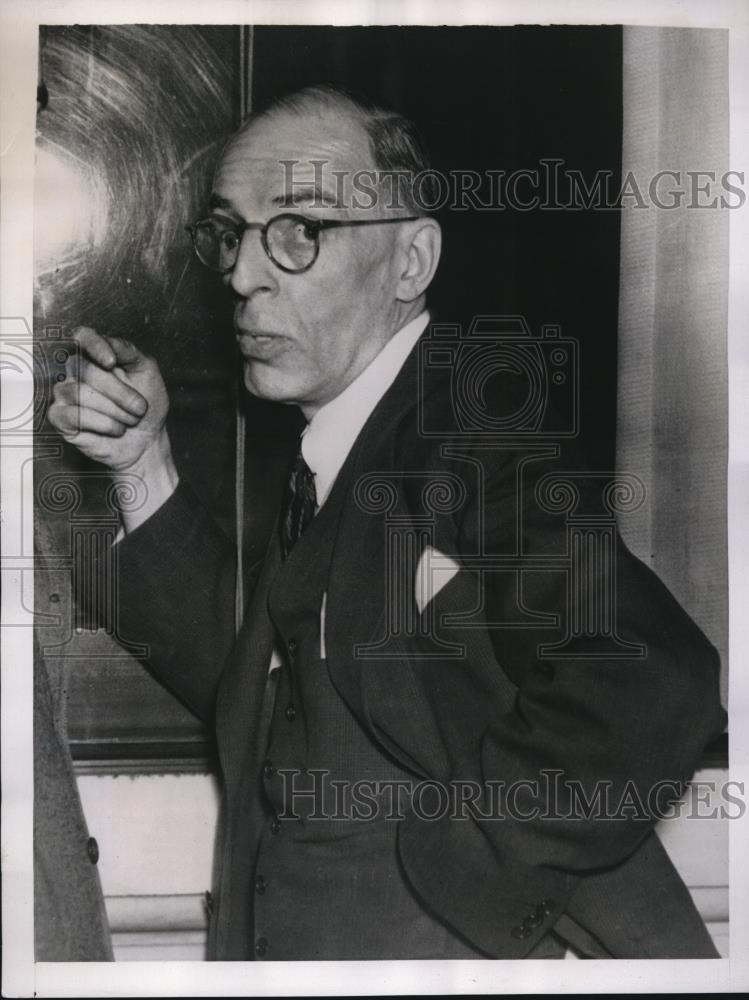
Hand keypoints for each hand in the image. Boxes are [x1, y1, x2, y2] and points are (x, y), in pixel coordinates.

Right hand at [48, 327, 177, 530]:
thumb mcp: (147, 371)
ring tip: (129, 420)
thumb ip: (128, 351)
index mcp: (97, 356)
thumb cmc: (147, 405)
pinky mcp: (60, 417)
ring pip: (79, 393)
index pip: (82, 337)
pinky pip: (73, 415)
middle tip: (139, 408)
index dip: (94, 346)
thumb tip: (108, 343)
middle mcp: (77, 372)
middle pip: (84, 369)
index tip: (112, 362)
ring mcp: (66, 394)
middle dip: (119, 392)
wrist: (147, 440)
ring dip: (114, 411)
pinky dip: (102, 424)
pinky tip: (116, 429)